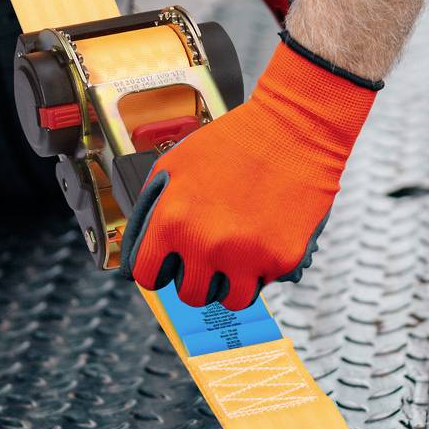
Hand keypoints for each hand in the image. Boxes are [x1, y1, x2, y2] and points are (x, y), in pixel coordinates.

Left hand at [125, 35, 379, 309]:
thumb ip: (151, 211)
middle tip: (209, 255)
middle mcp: (207, 244)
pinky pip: (266, 281)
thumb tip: (136, 255)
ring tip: (238, 251)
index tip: (170, 263)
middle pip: (190, 294)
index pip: (149, 276)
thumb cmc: (232, 142)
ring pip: (231, 300)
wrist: (292, 128)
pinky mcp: (282, 259)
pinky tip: (264, 234)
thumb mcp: (173, 165)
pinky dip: (264, 266)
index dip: (159, 269)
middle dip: (197, 277)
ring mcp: (247, 256)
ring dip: (231, 281)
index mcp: (173, 220)